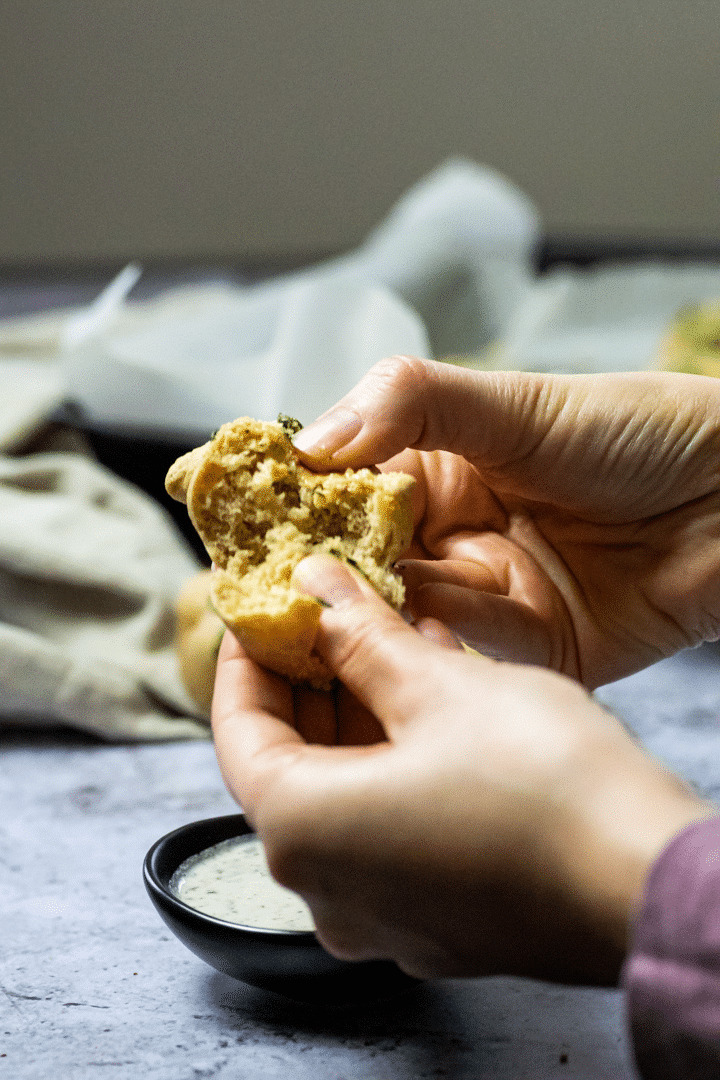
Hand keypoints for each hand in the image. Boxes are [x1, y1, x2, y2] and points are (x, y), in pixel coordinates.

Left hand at [211, 555, 711, 983]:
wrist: (646, 879)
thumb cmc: (543, 788)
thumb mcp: (437, 685)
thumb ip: (360, 634)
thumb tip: (313, 586)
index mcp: (301, 831)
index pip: (237, 730)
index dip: (248, 659)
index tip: (266, 612)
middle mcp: (327, 890)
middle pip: (290, 765)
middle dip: (312, 684)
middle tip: (334, 619)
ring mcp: (383, 915)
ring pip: (344, 797)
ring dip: (360, 719)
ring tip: (392, 647)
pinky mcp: (436, 921)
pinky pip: (388, 830)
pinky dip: (395, 766)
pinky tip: (434, 707)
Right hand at [292, 357, 719, 687]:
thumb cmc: (636, 430)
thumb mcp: (515, 401)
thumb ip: (410, 405)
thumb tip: (310, 444)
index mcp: (440, 468)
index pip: (343, 488)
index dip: (291, 500)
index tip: (228, 507)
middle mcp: (456, 535)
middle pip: (365, 561)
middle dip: (322, 570)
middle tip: (268, 579)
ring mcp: (492, 595)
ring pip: (410, 610)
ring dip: (376, 610)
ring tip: (324, 607)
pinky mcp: (535, 649)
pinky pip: (474, 651)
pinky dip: (442, 643)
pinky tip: (407, 635)